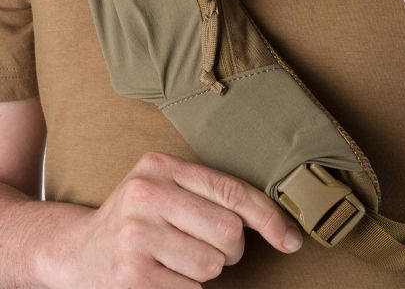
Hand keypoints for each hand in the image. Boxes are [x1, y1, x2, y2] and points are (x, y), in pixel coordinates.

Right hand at [56, 152, 302, 287]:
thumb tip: (280, 228)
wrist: (76, 253)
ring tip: (174, 258)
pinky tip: (159, 275)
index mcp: (161, 166)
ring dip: (204, 270)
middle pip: (229, 232)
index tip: (291, 239)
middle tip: (207, 248)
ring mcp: (136, 236)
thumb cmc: (137, 219)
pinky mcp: (130, 277)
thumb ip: (212, 196)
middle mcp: (147, 194)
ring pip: (212, 264)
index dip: (269, 217)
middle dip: (230, 250)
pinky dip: (184, 288)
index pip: (231, 190)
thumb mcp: (166, 189)